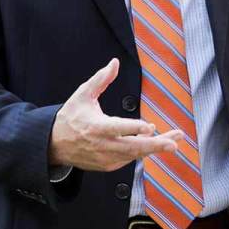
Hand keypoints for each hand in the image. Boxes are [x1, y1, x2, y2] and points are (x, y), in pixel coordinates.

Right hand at [48, 58, 185, 172]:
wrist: (53, 145)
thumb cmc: (71, 117)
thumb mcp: (82, 95)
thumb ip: (101, 79)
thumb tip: (115, 62)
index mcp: (95, 127)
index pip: (117, 128)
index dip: (133, 128)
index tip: (150, 127)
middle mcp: (102, 145)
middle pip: (132, 147)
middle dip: (155, 145)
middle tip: (174, 143)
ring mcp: (105, 158)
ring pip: (135, 155)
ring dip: (156, 148)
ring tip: (174, 142)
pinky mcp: (108, 166)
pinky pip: (129, 159)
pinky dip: (142, 151)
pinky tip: (154, 143)